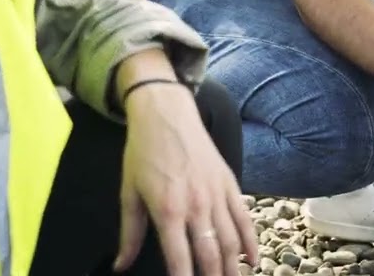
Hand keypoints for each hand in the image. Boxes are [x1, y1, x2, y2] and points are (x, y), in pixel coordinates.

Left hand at [115, 83, 257, 274]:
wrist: (166, 113)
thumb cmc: (143, 152)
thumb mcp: (128, 192)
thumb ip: (129, 234)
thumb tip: (121, 265)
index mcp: (167, 210)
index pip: (179, 259)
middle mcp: (196, 205)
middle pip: (210, 254)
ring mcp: (216, 194)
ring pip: (230, 240)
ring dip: (233, 267)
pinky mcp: (229, 183)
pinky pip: (244, 217)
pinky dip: (250, 240)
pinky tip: (252, 259)